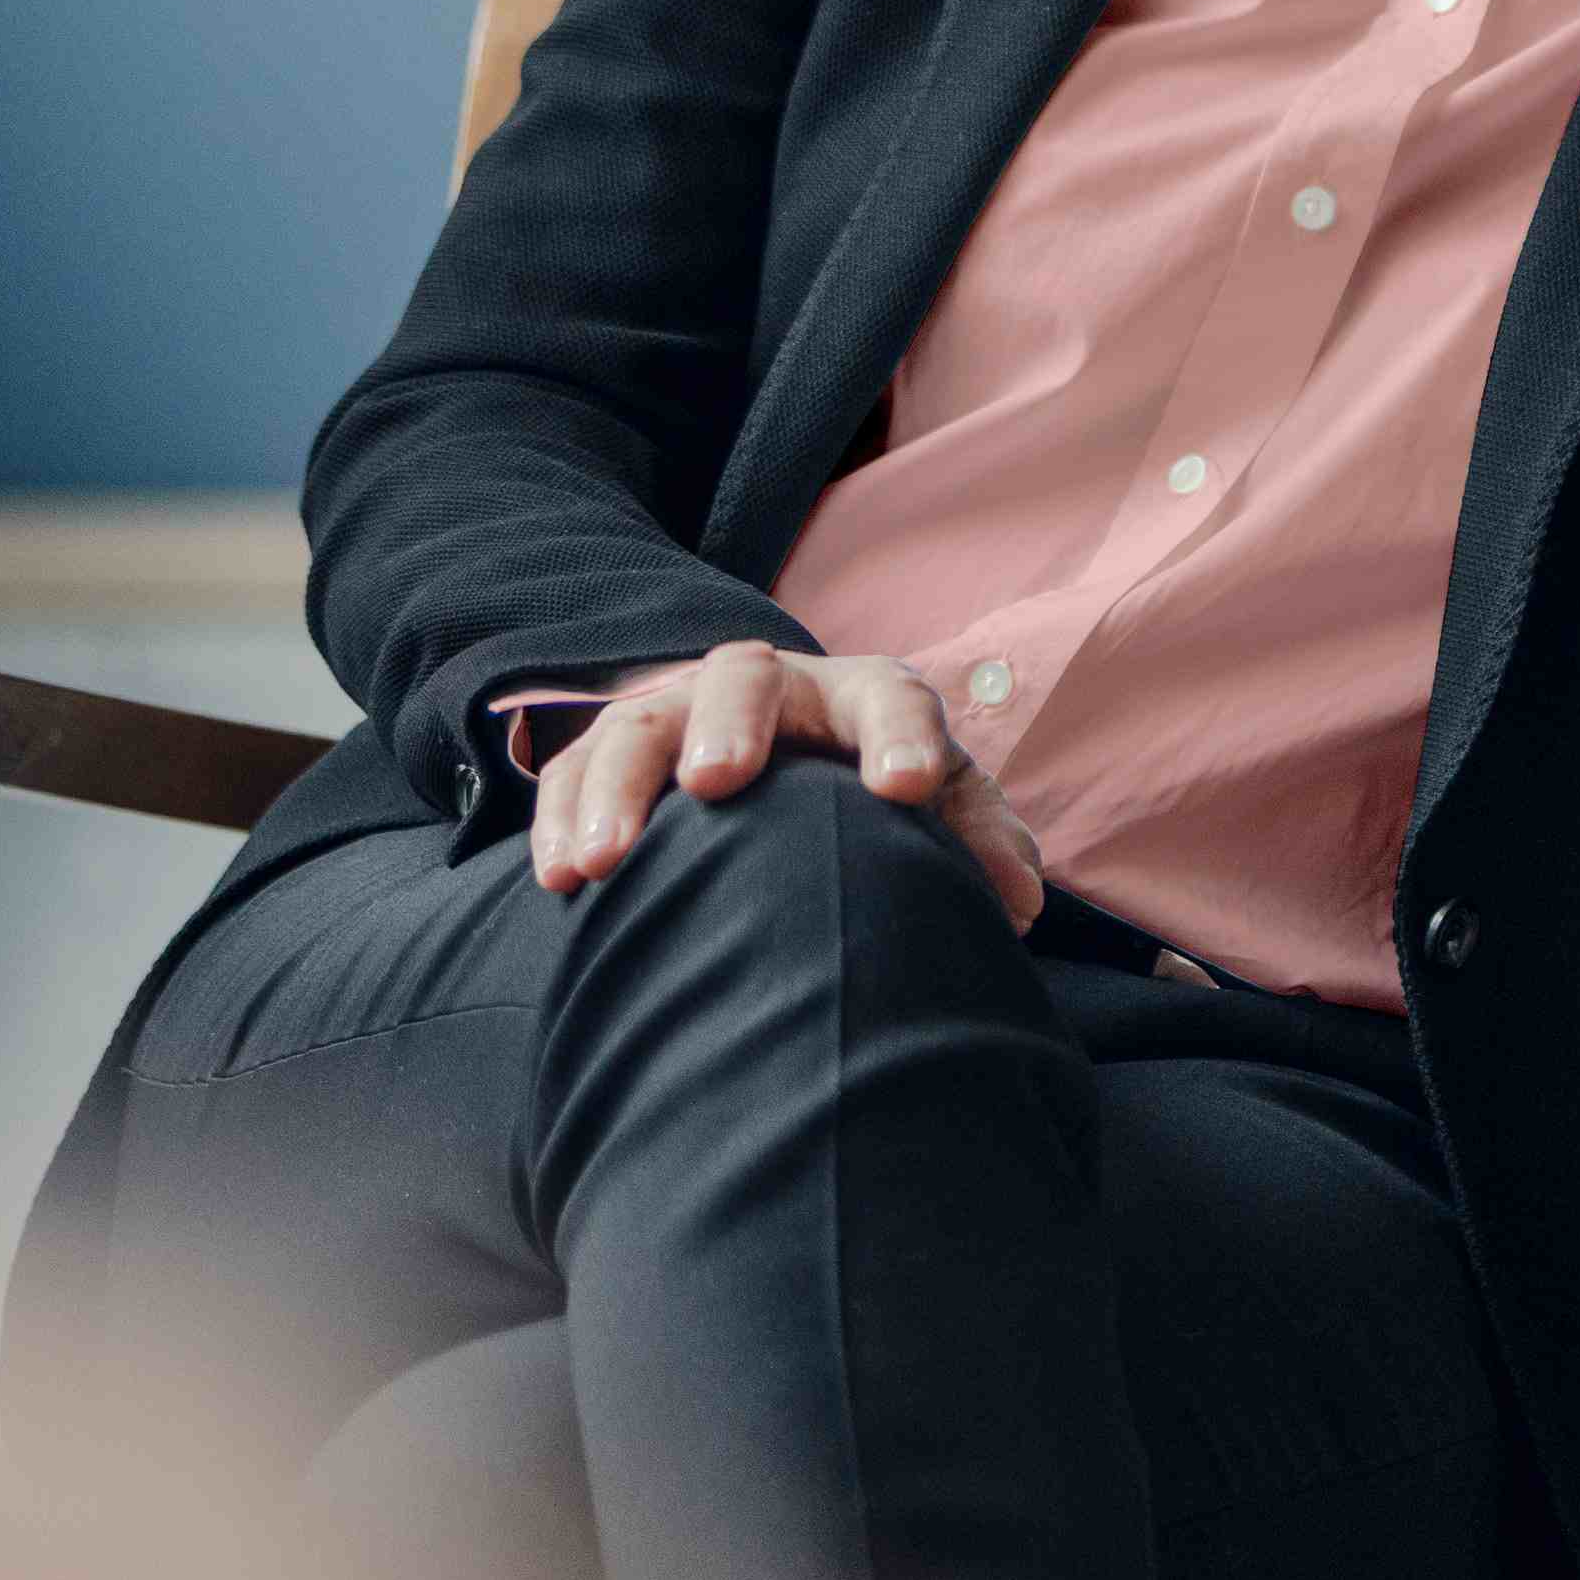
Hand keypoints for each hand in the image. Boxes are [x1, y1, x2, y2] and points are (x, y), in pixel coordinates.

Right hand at [522, 639, 1045, 927]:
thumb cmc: (872, 791)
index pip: (891, 699)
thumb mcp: (934, 805)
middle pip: (747, 679)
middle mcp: (773, 690)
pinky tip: (559, 877)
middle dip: (731, 723)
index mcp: (864, 698)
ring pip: (642, 725)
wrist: (787, 765)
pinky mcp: (617, 753)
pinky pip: (573, 769)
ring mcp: (684, 713)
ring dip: (618, 785)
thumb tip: (1020, 900)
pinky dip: (561, 815)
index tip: (901, 792)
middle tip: (719, 780)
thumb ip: (976, 838)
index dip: (899, 739)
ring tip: (603, 860)